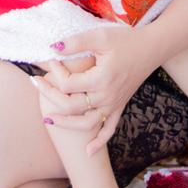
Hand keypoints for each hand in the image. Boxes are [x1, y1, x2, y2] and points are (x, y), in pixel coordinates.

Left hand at [40, 23, 158, 156]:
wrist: (152, 48)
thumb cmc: (126, 40)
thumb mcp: (100, 35)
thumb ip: (76, 43)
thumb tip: (52, 48)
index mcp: (101, 78)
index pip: (68, 84)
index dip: (55, 73)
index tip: (50, 60)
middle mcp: (107, 96)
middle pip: (71, 106)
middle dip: (50, 96)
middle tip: (36, 83)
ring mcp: (113, 104)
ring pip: (86, 124)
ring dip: (66, 124)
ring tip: (47, 119)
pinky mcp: (119, 107)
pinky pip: (109, 130)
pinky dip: (98, 142)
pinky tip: (86, 152)